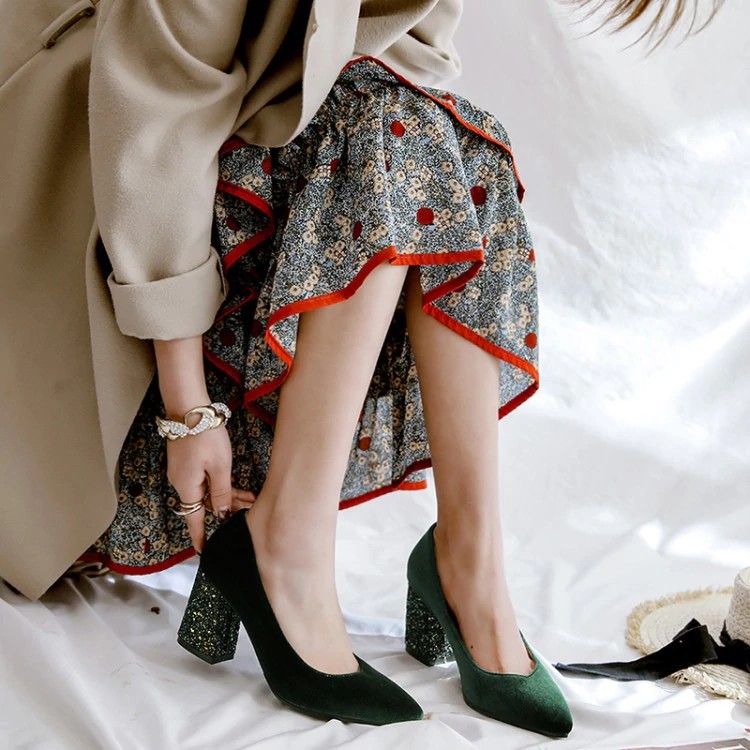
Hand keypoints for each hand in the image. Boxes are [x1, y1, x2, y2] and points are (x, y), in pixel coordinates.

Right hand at [166, 423, 254, 552]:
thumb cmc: (205, 436)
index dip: (200, 537)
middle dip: (227, 509)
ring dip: (227, 495)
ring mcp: (183, 471)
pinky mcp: (187, 460)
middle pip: (205, 504)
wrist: (189, 407)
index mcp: (187, 488)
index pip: (194, 520)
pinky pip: (204, 479)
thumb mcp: (219, 467)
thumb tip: (221, 514)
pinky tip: (235, 483)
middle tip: (249, 510)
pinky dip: (219, 483)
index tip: (203, 552)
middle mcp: (181, 482)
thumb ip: (221, 492)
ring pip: (207, 490)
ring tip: (250, 497)